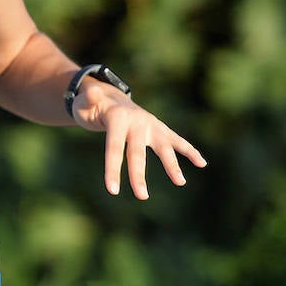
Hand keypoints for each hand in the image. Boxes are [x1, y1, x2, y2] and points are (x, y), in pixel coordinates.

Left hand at [72, 89, 207, 199]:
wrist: (108, 98)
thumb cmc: (90, 106)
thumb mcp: (83, 102)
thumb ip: (88, 99)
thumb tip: (92, 88)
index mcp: (117, 118)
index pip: (115, 147)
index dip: (113, 169)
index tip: (112, 191)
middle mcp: (138, 121)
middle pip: (137, 152)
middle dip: (139, 175)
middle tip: (142, 196)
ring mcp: (151, 125)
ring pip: (163, 147)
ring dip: (172, 165)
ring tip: (180, 182)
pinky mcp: (159, 129)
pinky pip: (176, 141)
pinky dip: (189, 151)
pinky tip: (202, 163)